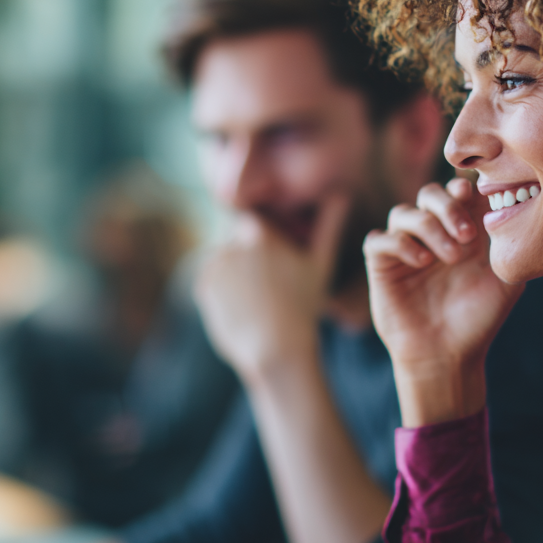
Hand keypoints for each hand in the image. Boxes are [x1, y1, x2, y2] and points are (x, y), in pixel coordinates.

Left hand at [195, 194, 349, 383]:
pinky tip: (243, 306)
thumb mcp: (320, 264)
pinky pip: (213, 279)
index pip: (254, 223)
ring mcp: (214, 264)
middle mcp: (231, 242)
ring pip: (225, 260)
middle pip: (237, 241)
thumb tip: (341, 194)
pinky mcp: (202, 284)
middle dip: (249, 256)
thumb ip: (328, 225)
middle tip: (267, 286)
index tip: (274, 263)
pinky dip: (224, 289)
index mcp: (259, 232)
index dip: (264, 241)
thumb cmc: (303, 305)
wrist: (275, 348)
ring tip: (257, 300)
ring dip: (236, 272)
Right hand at [363, 178, 522, 425]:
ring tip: (450, 257)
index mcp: (463, 230)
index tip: (479, 199)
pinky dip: (399, 244)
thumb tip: (508, 205)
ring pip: (404, 213)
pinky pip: (379, 240)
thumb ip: (509, 244)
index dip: (467, 186)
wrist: (449, 355)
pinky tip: (422, 262)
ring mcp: (406, 248)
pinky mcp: (382, 266)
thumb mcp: (506, 280)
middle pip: (430, 193)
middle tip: (467, 234)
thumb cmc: (480, 319)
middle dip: (448, 206)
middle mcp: (433, 234)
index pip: (459, 191)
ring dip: (428, 227)